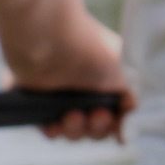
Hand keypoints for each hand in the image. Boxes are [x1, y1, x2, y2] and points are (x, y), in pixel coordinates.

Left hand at [9, 11, 133, 141]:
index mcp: (107, 77)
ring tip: (72, 116)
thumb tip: (128, 125)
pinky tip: (54, 125)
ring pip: (69, 128)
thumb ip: (130, 100)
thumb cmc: (90, 50)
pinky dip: (51, 129)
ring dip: (74, 130)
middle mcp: (84, 84)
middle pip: (94, 125)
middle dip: (97, 128)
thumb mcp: (124, 75)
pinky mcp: (34, 97)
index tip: (118, 126)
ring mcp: (59, 91)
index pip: (116, 112)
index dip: (117, 124)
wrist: (47, 34)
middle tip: (96, 116)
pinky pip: (44, 124)